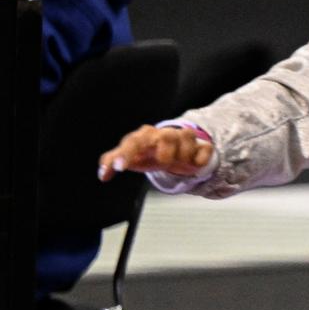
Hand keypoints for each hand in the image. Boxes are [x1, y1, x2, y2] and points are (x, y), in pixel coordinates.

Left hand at [99, 126, 213, 180]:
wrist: (176, 150)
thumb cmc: (150, 153)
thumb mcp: (132, 157)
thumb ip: (113, 162)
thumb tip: (103, 175)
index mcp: (145, 135)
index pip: (133, 142)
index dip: (126, 155)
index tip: (119, 169)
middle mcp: (165, 134)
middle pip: (166, 137)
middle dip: (165, 154)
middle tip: (163, 164)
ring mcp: (184, 137)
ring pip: (186, 144)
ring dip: (183, 157)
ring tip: (178, 162)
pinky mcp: (201, 145)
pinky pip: (204, 152)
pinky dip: (199, 160)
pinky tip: (193, 163)